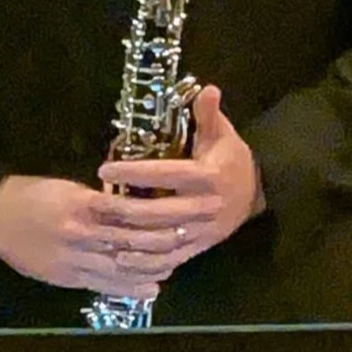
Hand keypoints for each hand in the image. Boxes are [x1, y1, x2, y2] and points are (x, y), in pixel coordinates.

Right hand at [0, 174, 187, 296]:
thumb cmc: (31, 196)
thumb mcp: (66, 189)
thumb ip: (99, 201)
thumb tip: (133, 207)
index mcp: (82, 205)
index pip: (130, 211)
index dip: (160, 215)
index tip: (183, 212)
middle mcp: (82, 234)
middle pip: (133, 240)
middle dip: (165, 240)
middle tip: (190, 236)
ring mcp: (76, 259)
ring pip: (124, 266)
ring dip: (153, 266)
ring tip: (175, 262)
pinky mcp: (69, 277)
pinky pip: (106, 285)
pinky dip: (131, 287)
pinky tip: (152, 287)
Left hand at [94, 85, 264, 275]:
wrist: (256, 193)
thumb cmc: (231, 159)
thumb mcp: (223, 134)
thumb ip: (209, 114)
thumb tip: (207, 88)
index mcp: (209, 178)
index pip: (167, 174)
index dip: (135, 172)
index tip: (104, 169)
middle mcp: (205, 208)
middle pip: (160, 213)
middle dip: (125, 210)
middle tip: (94, 203)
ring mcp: (203, 232)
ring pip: (163, 240)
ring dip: (131, 239)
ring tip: (103, 232)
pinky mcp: (200, 247)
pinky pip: (171, 259)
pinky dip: (146, 263)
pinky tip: (122, 259)